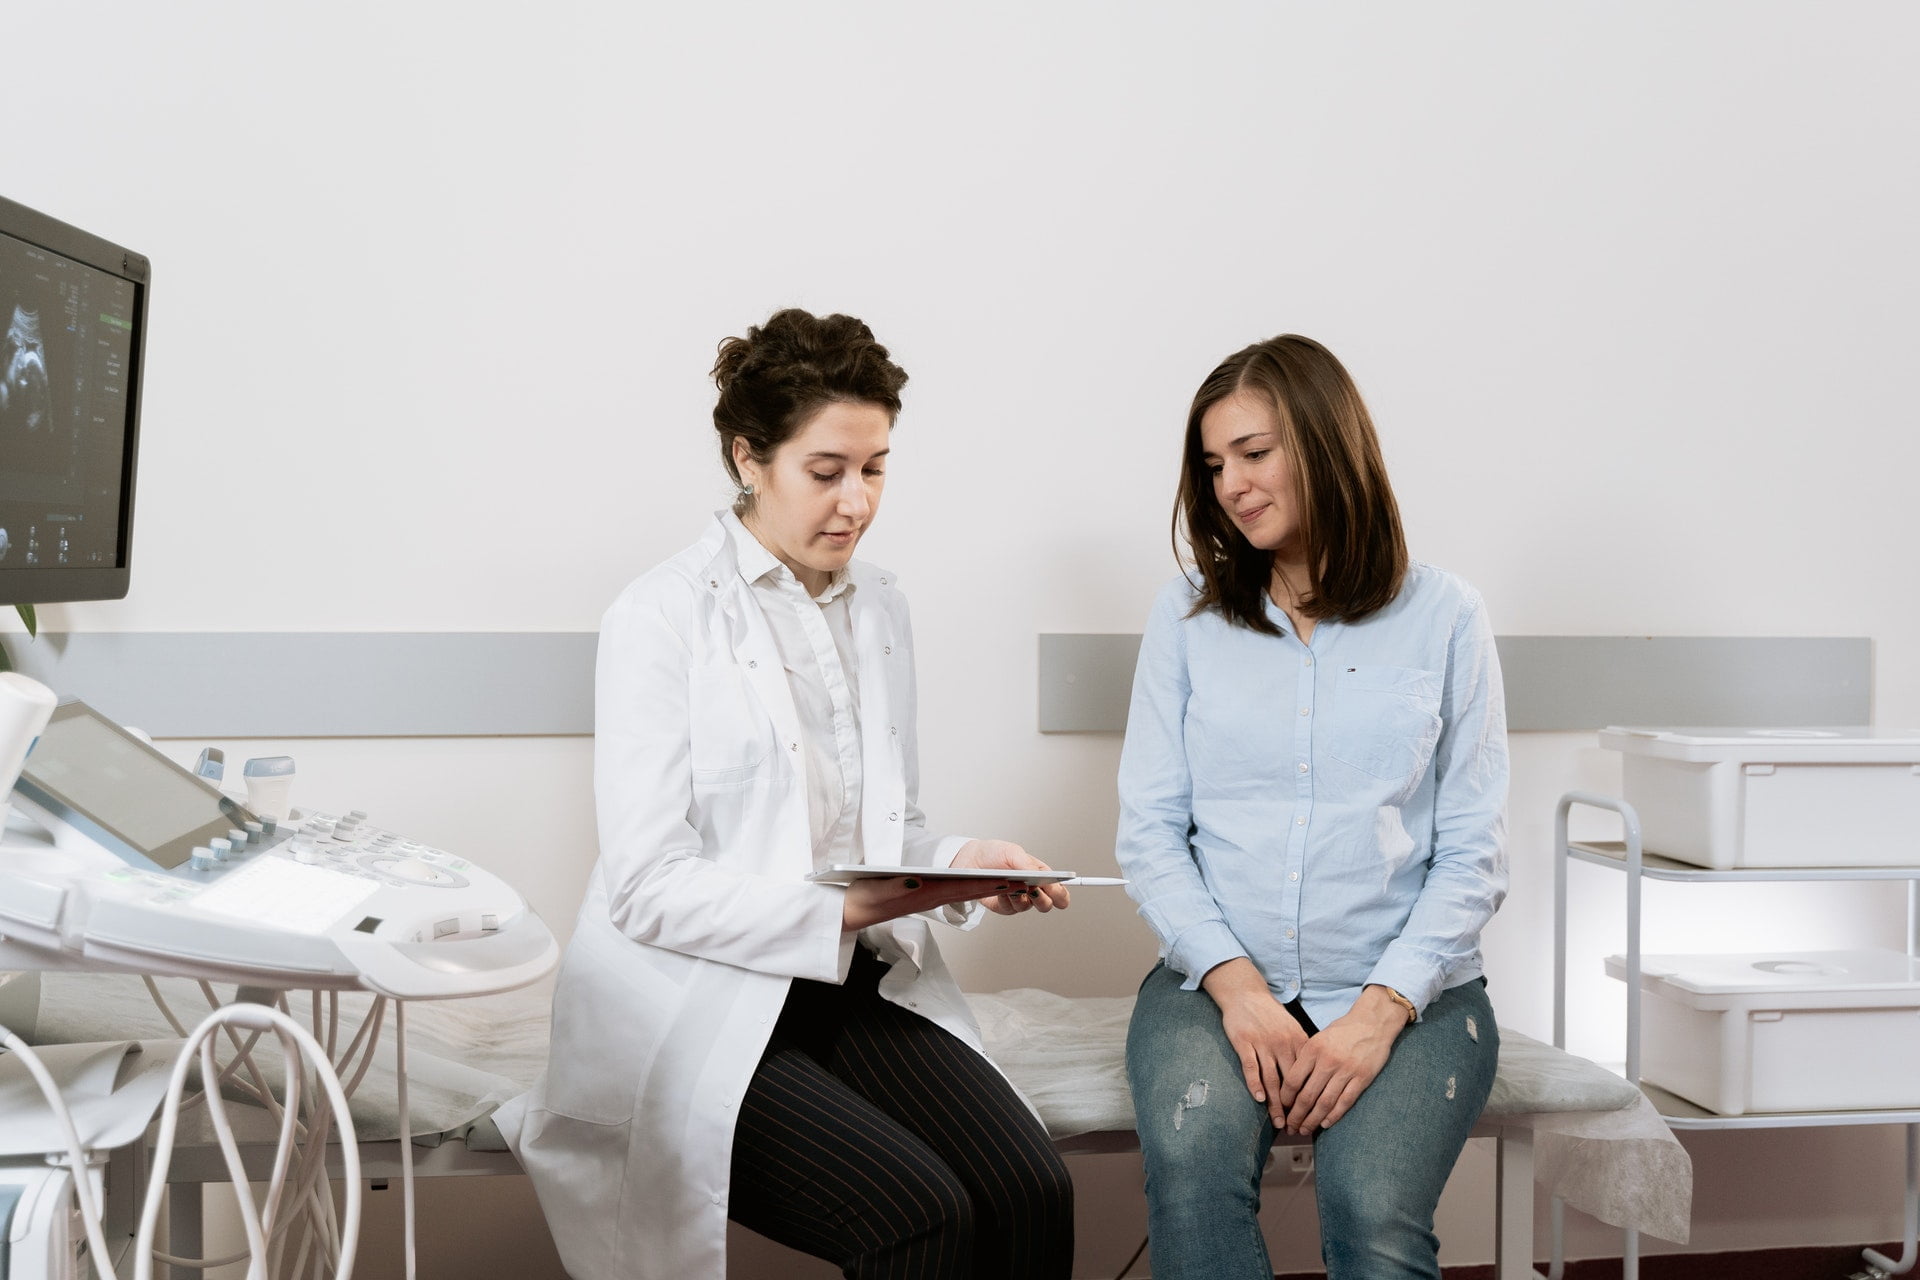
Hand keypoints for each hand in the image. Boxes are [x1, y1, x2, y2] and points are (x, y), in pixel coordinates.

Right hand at [842, 872, 1026, 931]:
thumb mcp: (878, 889)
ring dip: (989, 888)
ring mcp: (931, 899)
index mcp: (924, 894)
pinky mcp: (926, 897)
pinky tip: (984, 883)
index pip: (962, 889)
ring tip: (1014, 882)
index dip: (986, 884)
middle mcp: (932, 898)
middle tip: (1025, 883)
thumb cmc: (865, 897)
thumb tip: (917, 882)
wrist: (854, 911)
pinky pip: (956, 893)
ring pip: (967, 892)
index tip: (1009, 881)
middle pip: (971, 891)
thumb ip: (897, 886)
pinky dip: (973, 887)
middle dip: (997, 887)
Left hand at [951, 839, 1071, 915]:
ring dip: (1021, 897)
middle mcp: (1032, 889)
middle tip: (1033, 888)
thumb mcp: (1013, 852)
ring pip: (1028, 908)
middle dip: (1042, 898)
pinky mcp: (1005, 906)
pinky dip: (1007, 899)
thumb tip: (1039, 876)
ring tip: (1013, 886)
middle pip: (1047, 905)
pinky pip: (1010, 909)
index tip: (1055, 891)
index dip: (1060, 894)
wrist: (971, 861)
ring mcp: (1019, 899)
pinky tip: (1002, 890)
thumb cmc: (995, 854)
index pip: (1059, 890)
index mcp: (1041, 875)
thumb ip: (1028, 864)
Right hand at [1201, 958, 1309, 1119]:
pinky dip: (1255, 1084)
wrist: (1246, 994)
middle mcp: (1283, 1043)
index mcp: (1298, 1041)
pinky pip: (1251, 1066)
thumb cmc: (1270, 1014)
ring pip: (1271, 1078)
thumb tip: (1313, 1076)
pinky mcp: (1244, 1042)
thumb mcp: (1292, 1029)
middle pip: (1290, 1081)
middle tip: (1296, 1127)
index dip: (1309, 1097)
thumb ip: (1302, 1051)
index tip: (1312, 1116)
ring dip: (1275, 1103)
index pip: (1307, 1075)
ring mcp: (1263, 1043)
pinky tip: (1259, 1099)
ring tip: (1278, 1121)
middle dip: (1294, 1107)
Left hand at [1276, 985, 1406, 1133]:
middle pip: (1306, 1096)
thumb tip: (1290, 1084)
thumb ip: (1306, 1058)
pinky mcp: (1362, 1078)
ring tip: (1304, 1130)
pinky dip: (1334, 1115)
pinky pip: (1345, 1101)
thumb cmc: (1343, 1031)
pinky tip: (1325, 1124)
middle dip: (1296, 1116)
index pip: (1292, 1080)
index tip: (1281, 1108)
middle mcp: (1327, 1061)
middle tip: (1289, 1128)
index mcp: (1313, 1049)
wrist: (1373, 1021)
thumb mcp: (1318, 1038)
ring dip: (1312, 1120)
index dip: (1285, 1099)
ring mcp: (1346, 1071)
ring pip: (1325, 1103)